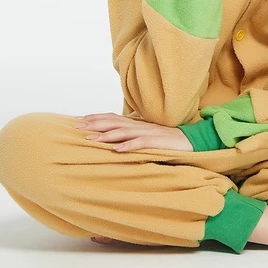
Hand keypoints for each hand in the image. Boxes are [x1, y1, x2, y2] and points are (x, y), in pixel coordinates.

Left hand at [73, 112, 193, 151]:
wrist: (191, 140)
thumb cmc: (167, 141)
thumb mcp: (146, 137)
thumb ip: (132, 136)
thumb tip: (113, 142)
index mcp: (137, 124)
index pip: (112, 118)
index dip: (95, 118)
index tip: (78, 121)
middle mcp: (140, 125)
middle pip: (114, 122)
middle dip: (94, 124)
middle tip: (76, 128)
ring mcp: (149, 132)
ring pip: (124, 131)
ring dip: (106, 135)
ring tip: (91, 140)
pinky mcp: (158, 142)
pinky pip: (141, 143)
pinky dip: (129, 146)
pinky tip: (117, 150)